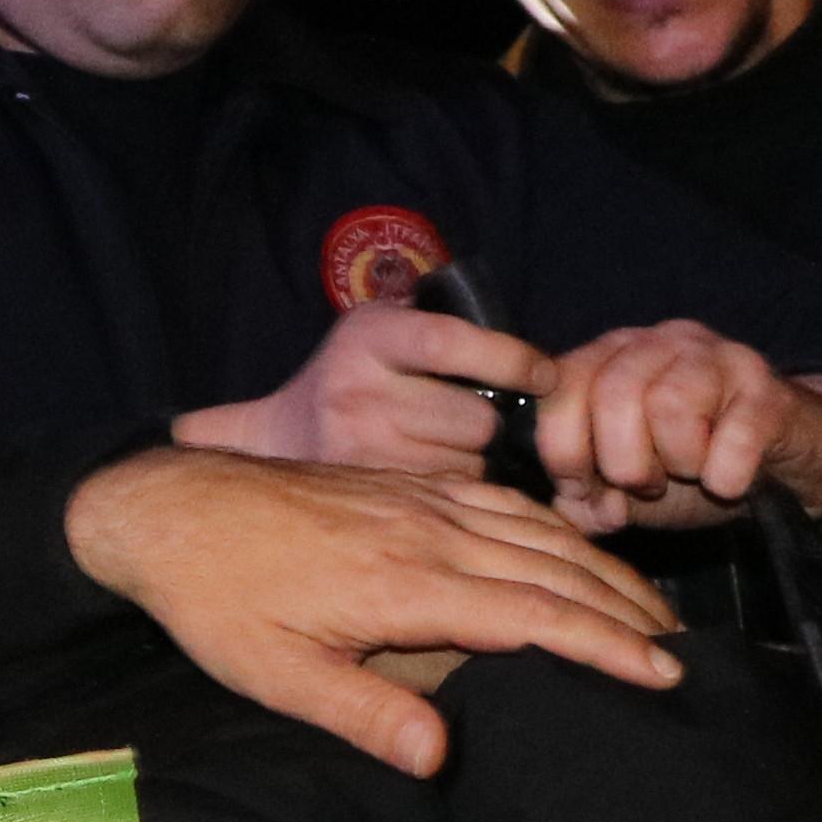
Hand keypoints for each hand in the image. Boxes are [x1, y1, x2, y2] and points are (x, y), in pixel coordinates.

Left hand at [64, 445, 682, 777]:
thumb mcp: (275, 674)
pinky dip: (556, 529)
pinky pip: (504, 503)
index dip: (605, 647)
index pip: (534, 615)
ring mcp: (421, 501)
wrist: (168, 508)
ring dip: (603, 569)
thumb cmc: (218, 600)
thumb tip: (440, 762)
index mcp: (406, 582)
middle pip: (555, 568)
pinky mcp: (406, 487)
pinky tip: (575, 551)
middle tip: (685, 654)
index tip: (662, 676)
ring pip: (538, 530)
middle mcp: (428, 530)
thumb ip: (363, 715)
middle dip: (629, 610)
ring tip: (652, 611)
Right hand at [174, 305, 550, 480]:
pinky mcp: (367, 496)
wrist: (278, 439)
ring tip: (450, 452)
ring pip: (468, 467)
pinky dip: (457, 492)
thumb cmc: (351, 376)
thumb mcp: (381, 327)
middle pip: (474, 419)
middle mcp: (359, 392)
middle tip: (482, 423)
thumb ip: (438, 322)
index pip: (453, 343)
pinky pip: (448, 499)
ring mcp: (360, 450)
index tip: (544, 374)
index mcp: (370, 338)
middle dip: (491, 424)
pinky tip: (439, 481)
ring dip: (477, 463)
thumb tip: (528, 357)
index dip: (511, 359)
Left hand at [533, 322, 821, 535]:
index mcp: (614, 356)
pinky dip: (726, 475)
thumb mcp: (631, 488)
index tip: (584, 488)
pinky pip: (734, 435)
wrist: (794, 461)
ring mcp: (720, 358)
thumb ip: (588, 497)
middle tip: (648, 485)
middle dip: (622, 463)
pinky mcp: (770, 390)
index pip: (560, 386)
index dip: (563, 450)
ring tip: (693, 473)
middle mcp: (662, 342)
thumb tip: (569, 507)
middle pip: (614, 396)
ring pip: (670, 404)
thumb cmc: (702, 465)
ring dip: (677, 462)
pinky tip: (731, 481)